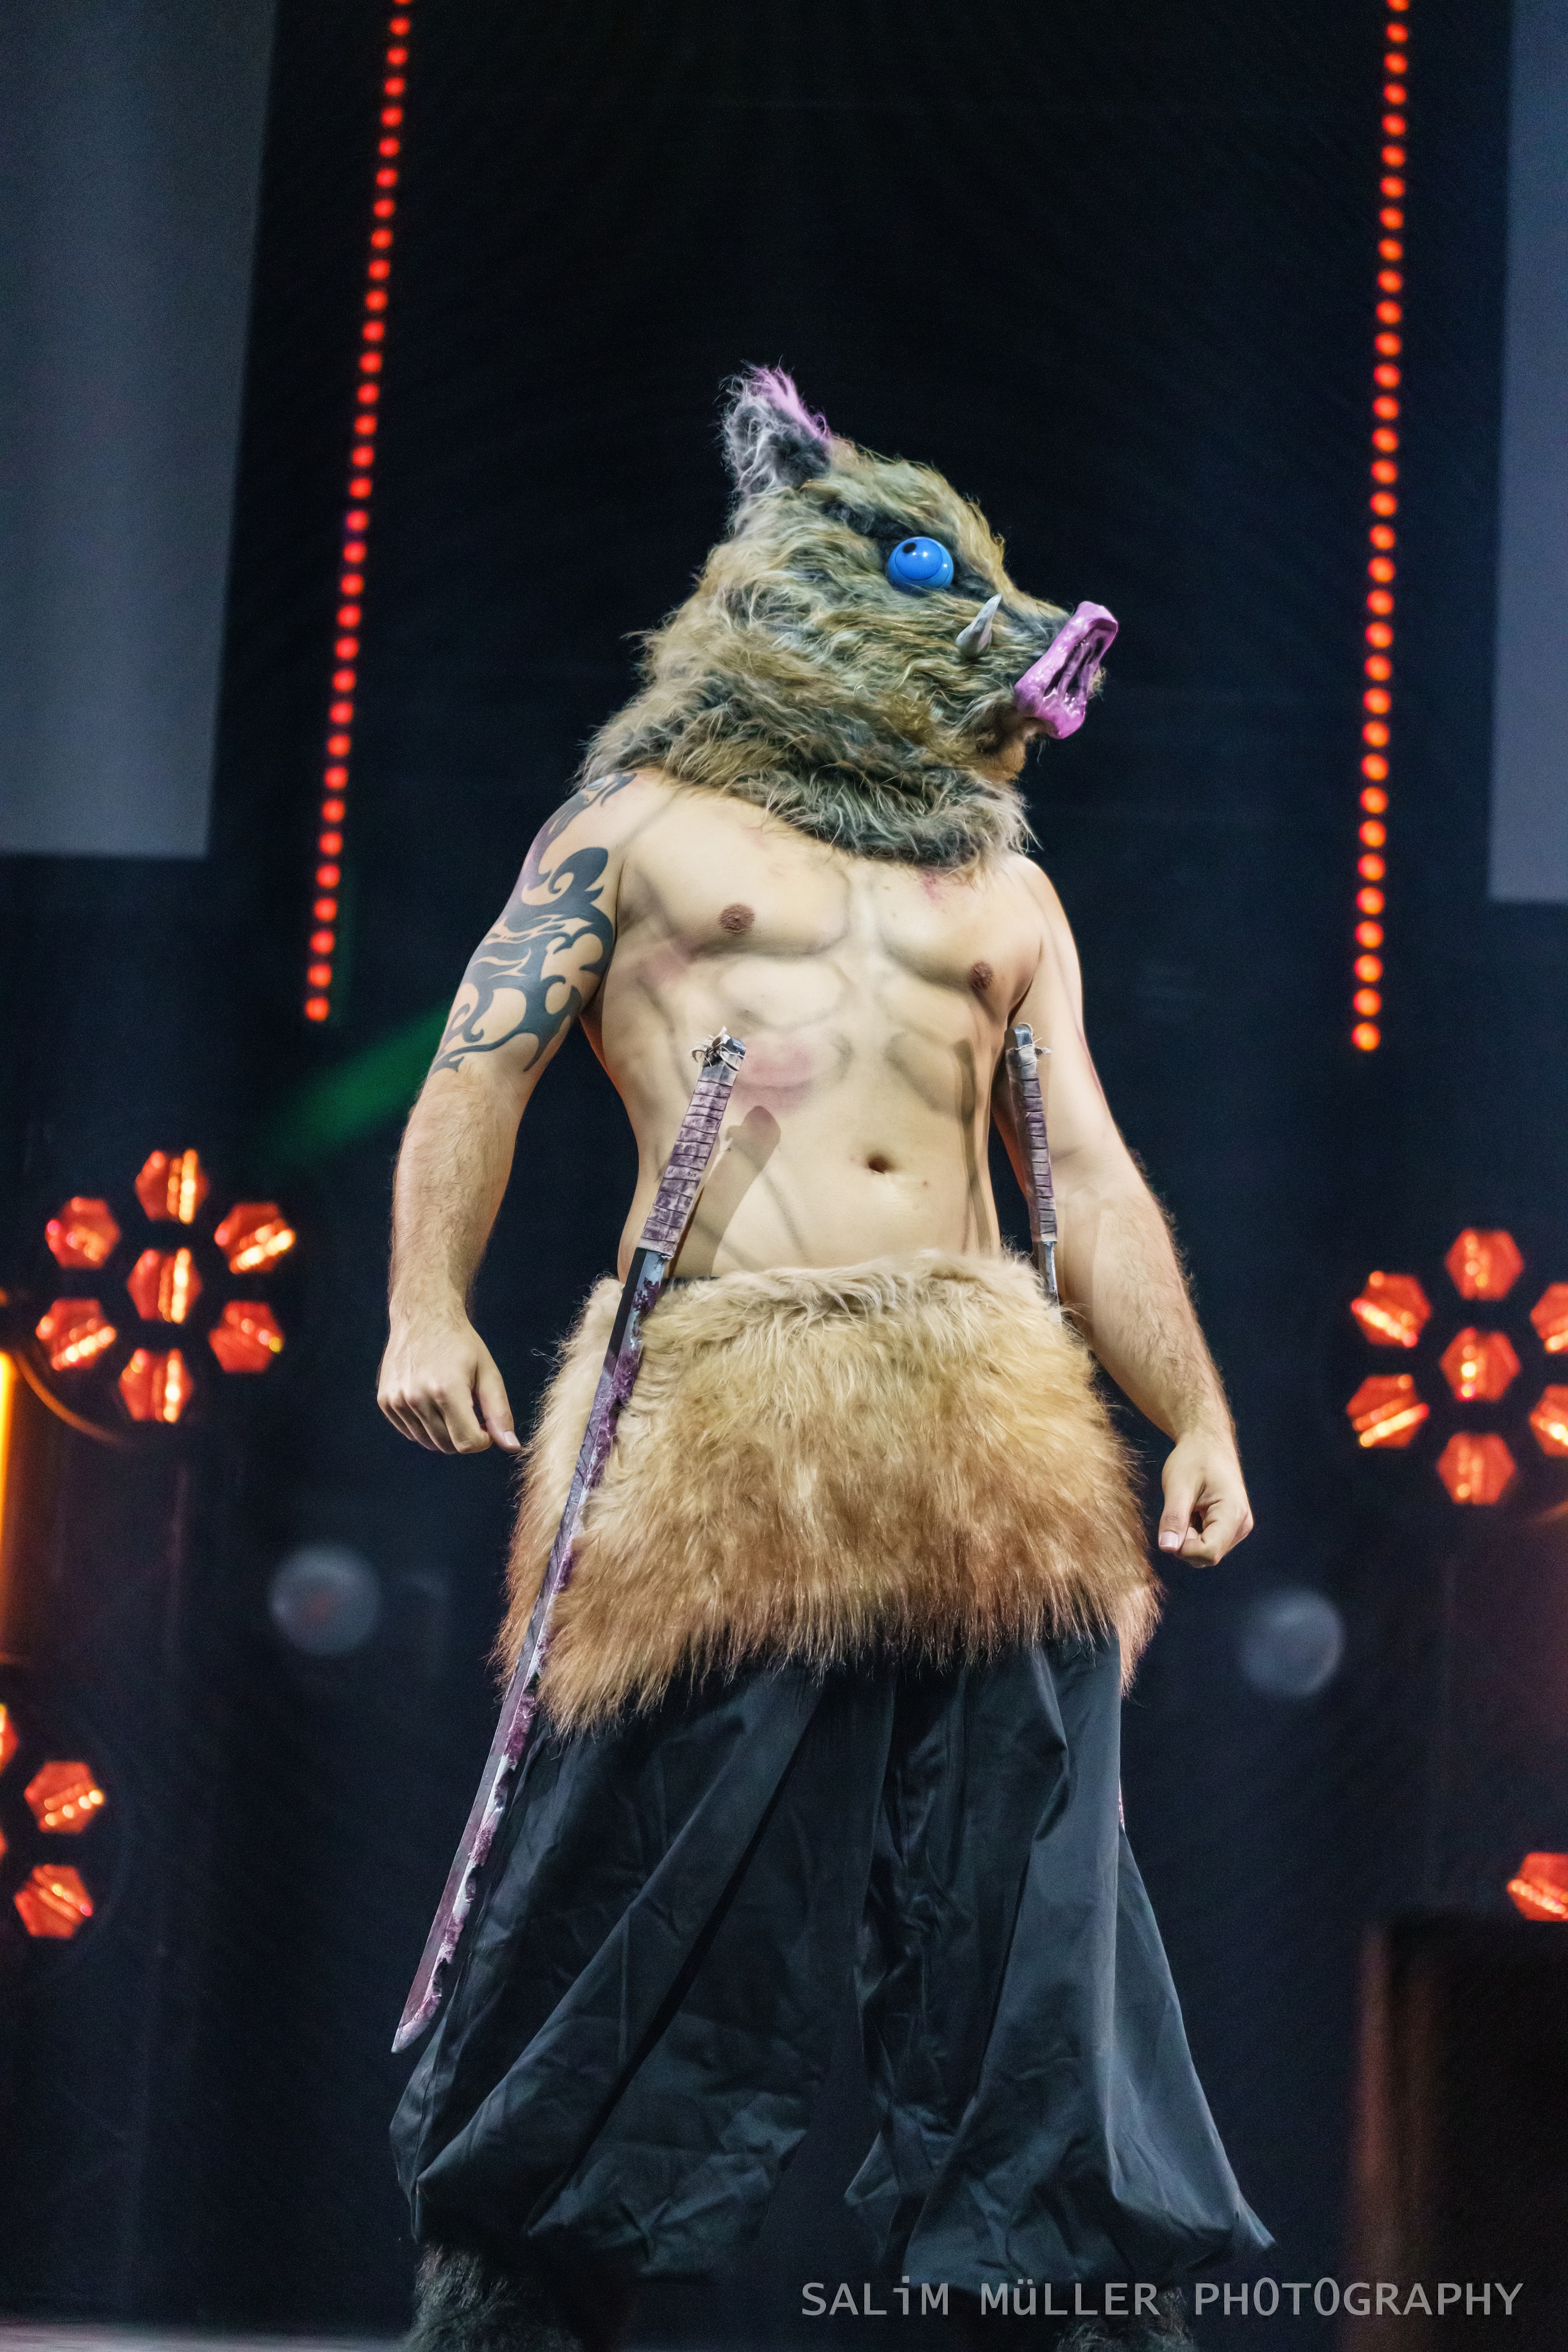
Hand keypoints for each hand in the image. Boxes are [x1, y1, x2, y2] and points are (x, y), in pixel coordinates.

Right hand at [378, 1312, 520, 1455]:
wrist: (423, 1316)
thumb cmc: (461, 1344)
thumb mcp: (488, 1373)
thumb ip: (499, 1412)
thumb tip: (512, 1447)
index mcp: (447, 1390)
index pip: (468, 1443)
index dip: (483, 1440)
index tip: (486, 1423)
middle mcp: (417, 1398)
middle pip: (448, 1446)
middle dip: (465, 1436)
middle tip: (472, 1412)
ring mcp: (397, 1401)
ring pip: (428, 1442)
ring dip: (446, 1433)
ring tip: (453, 1403)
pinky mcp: (385, 1402)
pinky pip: (411, 1432)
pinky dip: (426, 1426)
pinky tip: (432, 1401)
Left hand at [1157, 1430, 1253, 1564]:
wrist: (1208, 1442)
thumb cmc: (1194, 1458)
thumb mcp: (1178, 1486)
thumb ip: (1173, 1519)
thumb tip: (1167, 1548)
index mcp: (1233, 1514)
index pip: (1208, 1553)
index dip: (1183, 1546)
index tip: (1173, 1524)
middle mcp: (1241, 1525)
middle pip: (1206, 1556)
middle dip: (1185, 1541)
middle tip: (1181, 1510)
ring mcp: (1238, 1528)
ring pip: (1205, 1552)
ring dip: (1188, 1537)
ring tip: (1188, 1508)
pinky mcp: (1231, 1528)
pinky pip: (1208, 1543)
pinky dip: (1194, 1533)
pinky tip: (1194, 1511)